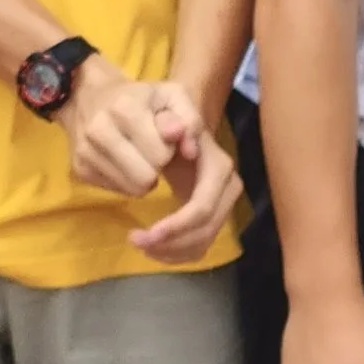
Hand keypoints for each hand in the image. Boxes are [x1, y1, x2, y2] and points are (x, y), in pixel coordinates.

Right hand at [60, 56, 179, 197]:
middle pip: (146, 176)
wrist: (90, 96)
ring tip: (141, 155)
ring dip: (144, 176)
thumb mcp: (174, 96)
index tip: (164, 137)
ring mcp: (85, 151)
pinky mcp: (80, 169)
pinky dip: (127, 180)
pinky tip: (126, 161)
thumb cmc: (141, 97)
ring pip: (133, 188)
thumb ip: (190, 120)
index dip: (169, 149)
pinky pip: (118, 190)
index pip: (161, 155)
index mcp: (125, 108)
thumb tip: (190, 153)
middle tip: (154, 150)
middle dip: (157, 166)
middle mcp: (98, 130)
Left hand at [128, 88, 244, 262]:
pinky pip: (199, 246)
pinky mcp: (212, 216)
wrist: (176, 125)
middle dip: (171, 242)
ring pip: (203, 242)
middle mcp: (228, 188)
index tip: (143, 233)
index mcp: (219, 167)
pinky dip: (176, 254)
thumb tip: (180, 136)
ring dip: (171, 251)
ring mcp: (223, 204)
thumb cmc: (165, 117)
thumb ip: (174, 121)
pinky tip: (153, 248)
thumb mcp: (167, 110)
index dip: (176, 225)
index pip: (203, 207)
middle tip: (135, 241)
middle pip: (205, 230)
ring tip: (140, 243)